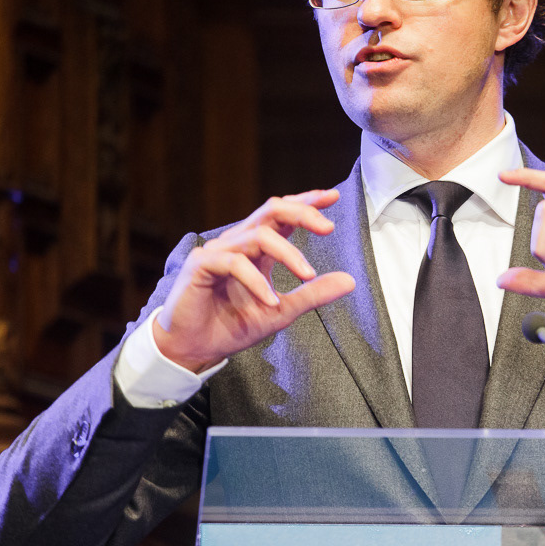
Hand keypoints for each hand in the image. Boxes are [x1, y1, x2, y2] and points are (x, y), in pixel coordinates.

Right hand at [153, 189, 355, 370]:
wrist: (194, 349)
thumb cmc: (231, 326)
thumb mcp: (282, 311)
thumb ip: (313, 293)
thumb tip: (351, 280)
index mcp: (257, 249)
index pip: (283, 215)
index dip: (307, 203)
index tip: (332, 196)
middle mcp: (238, 243)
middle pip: (271, 210)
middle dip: (302, 213)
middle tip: (328, 227)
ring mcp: (218, 251)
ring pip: (258, 235)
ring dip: (288, 254)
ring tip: (307, 274)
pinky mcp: (201, 265)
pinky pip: (234, 262)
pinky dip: (256, 281)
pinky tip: (270, 300)